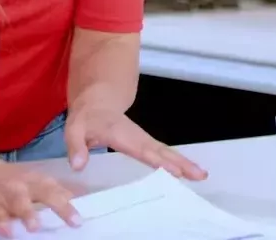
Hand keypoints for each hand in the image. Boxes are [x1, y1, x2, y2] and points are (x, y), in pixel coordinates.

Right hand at [0, 155, 81, 236]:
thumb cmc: (14, 181)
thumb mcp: (35, 182)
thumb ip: (55, 192)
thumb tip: (79, 198)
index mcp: (37, 182)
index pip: (55, 192)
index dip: (66, 207)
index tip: (77, 221)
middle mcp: (24, 187)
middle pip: (41, 194)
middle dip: (54, 205)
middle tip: (65, 220)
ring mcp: (7, 196)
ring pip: (17, 204)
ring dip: (26, 214)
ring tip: (33, 227)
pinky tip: (5, 231)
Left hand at [64, 102, 207, 179]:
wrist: (96, 101)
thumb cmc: (86, 118)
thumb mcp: (74, 128)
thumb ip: (76, 146)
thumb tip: (78, 166)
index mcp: (120, 134)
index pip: (140, 149)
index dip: (156, 160)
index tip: (174, 171)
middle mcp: (136, 136)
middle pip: (160, 150)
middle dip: (180, 162)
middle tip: (199, 175)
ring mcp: (143, 139)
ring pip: (165, 151)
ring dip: (183, 162)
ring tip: (201, 175)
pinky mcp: (145, 143)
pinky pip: (162, 153)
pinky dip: (176, 162)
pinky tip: (188, 172)